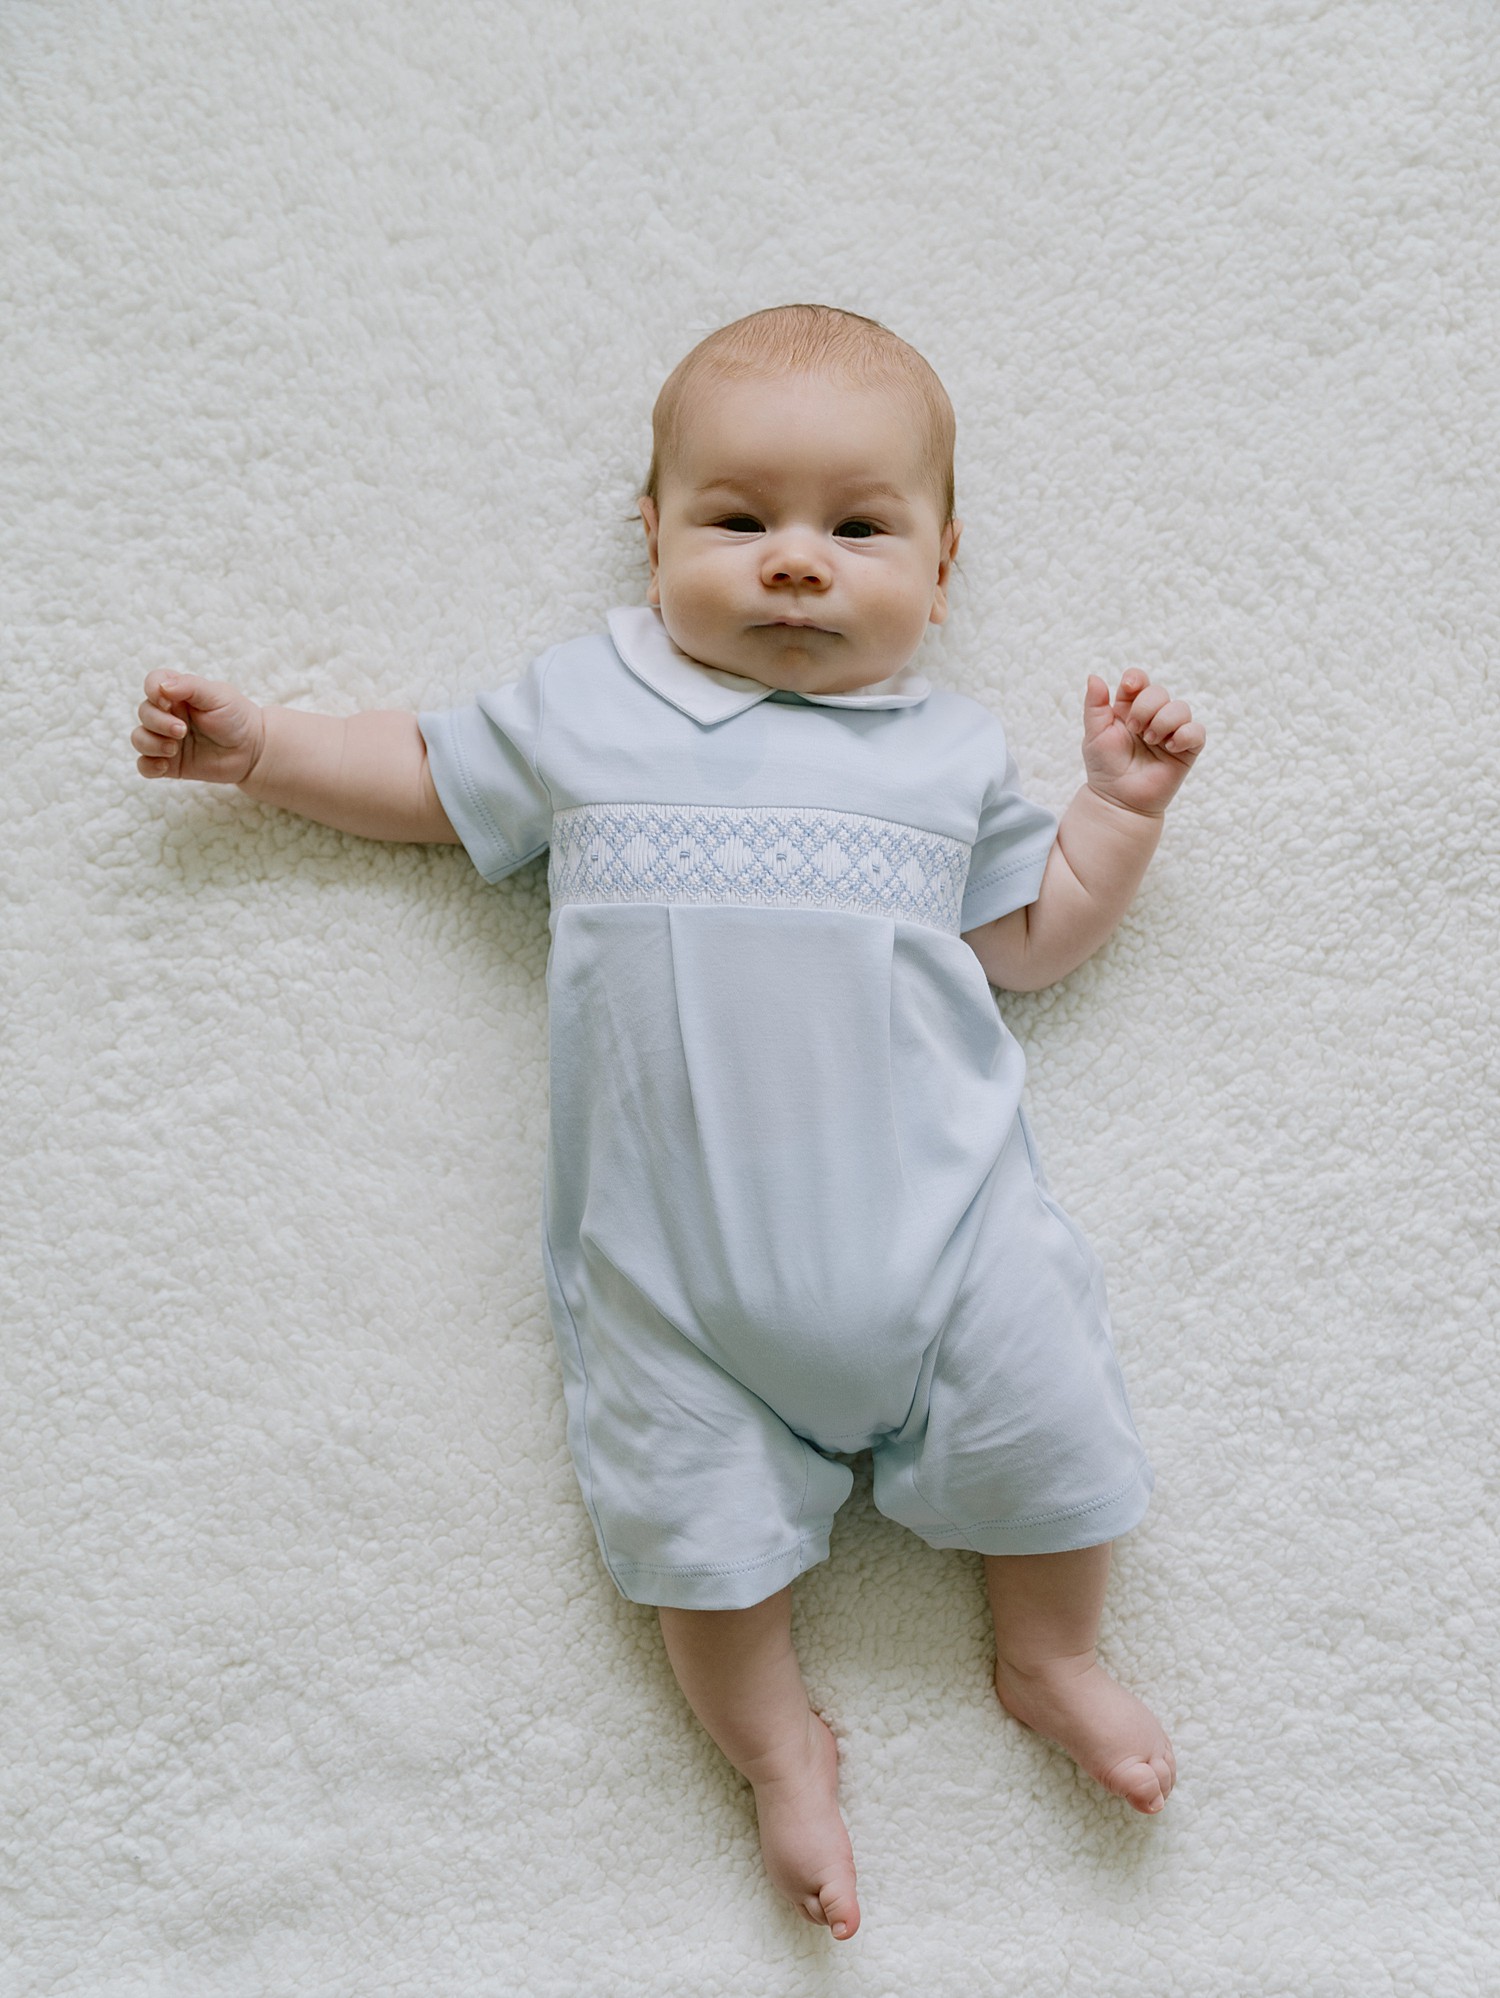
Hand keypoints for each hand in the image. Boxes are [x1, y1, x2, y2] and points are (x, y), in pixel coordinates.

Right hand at [132, 672, 265, 784]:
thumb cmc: (237, 718)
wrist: (253, 751)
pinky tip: (166, 766)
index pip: (152, 683)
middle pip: (144, 713)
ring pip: (139, 739)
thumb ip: (191, 686)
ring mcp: (166, 739)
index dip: (152, 690)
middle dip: (158, 722)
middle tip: (182, 731)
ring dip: (152, 744)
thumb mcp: (218, 696)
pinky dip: (149, 766)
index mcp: (178, 694)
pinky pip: (145, 766)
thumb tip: (161, 687)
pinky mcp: (170, 763)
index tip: (167, 701)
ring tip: (175, 749)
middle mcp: (168, 714)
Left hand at [1081, 669, 1204, 817]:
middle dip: (1146, 707)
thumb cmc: (1105, 767)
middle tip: (1135, 730)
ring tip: (1150, 741)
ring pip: (1180, 708)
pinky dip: (1185, 735)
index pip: (1139, 681)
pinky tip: (1169, 747)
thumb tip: (1094, 676)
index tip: (1128, 688)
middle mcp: (1152, 716)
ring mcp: (1171, 732)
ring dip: (1164, 722)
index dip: (1136, 679)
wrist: (1118, 799)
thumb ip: (1094, 705)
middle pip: (1160, 691)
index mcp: (1129, 708)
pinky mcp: (1186, 749)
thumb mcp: (1094, 734)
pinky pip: (1197, 731)